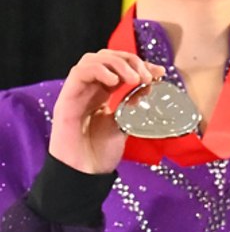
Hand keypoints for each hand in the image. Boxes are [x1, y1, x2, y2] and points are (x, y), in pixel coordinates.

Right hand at [49, 50, 164, 173]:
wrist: (83, 173)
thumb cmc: (100, 152)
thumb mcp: (125, 124)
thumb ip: (135, 106)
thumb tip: (151, 88)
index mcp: (102, 93)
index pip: (120, 66)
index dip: (140, 64)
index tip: (160, 72)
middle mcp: (89, 88)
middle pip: (107, 57)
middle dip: (131, 60)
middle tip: (148, 76)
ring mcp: (77, 92)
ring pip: (93, 59)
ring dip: (118, 63)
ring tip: (134, 79)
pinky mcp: (67, 98)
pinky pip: (80, 72)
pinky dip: (100, 70)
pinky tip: (115, 81)